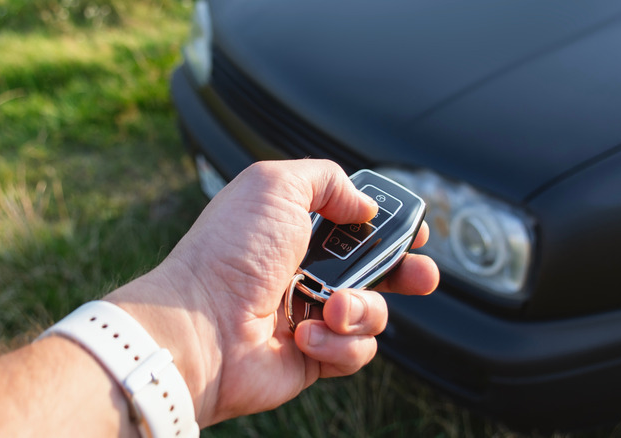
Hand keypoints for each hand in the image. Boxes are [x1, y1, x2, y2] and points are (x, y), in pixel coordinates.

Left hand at [105, 159, 438, 426]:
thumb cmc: (230, 252)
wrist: (199, 326)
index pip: (353, 224)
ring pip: (371, 313)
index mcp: (294, 228)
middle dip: (405, 272)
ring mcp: (309, 314)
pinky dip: (338, 343)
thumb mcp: (275, 186)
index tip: (411, 229)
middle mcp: (303, 270)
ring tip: (331, 306)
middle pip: (375, 270)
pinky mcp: (312, 357)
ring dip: (360, 308)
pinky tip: (305, 336)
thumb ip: (327, 180)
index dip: (386, 226)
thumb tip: (362, 206)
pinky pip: (354, 351)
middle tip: (421, 275)